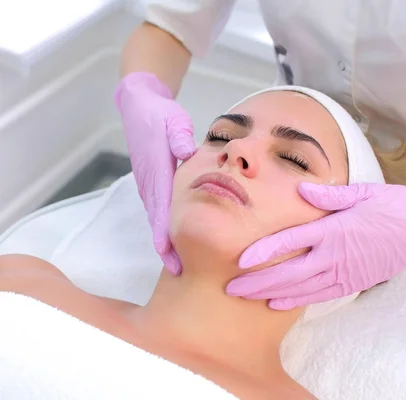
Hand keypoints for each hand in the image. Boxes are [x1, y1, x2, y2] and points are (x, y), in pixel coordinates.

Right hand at [115, 72, 195, 274]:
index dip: (164, 235)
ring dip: (164, 240)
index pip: (161, 209)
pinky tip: (173, 240)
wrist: (139, 106)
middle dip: (166, 248)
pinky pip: (157, 208)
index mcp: (156, 171)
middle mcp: (149, 182)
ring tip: (177, 264)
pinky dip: (163, 227)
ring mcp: (148, 183)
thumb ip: (179, 136)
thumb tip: (187, 152)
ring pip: (157, 217)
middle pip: (157, 221)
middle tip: (178, 272)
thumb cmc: (159, 114)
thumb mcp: (173, 119)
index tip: (171, 257)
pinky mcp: (150, 181)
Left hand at [227, 182, 405, 308]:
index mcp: (336, 229)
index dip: (265, 251)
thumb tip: (300, 189)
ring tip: (248, 298)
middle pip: (290, 272)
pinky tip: (279, 304)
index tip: (241, 260)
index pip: (292, 241)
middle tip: (231, 289)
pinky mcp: (354, 282)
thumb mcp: (365, 192)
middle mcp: (336, 255)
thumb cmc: (399, 207)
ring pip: (301, 289)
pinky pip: (320, 296)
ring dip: (271, 294)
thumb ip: (330, 196)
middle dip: (258, 282)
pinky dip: (298, 301)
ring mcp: (345, 272)